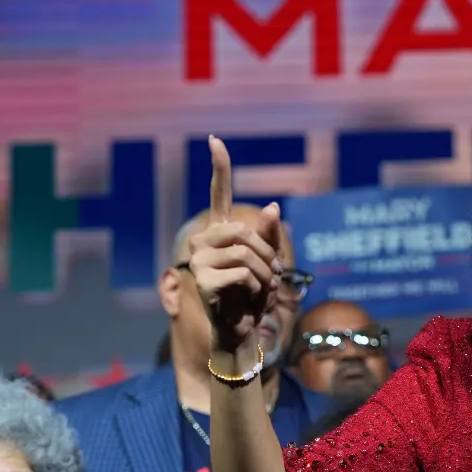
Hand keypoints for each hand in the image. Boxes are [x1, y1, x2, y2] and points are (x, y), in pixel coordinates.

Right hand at [189, 137, 284, 350]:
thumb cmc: (252, 297)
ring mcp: (199, 259)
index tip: (215, 140)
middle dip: (267, 255)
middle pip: (244, 231)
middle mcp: (204, 241)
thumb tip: (272, 206)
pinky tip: (247, 298)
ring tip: (260, 290)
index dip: (219, 168)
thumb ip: (270, 238)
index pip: (219, 194)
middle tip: (271, 276)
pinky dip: (256, 287)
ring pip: (245, 252)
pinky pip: (243, 273)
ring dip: (265, 274)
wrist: (240, 331)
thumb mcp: (269, 264)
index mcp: (222, 233)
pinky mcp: (202, 279)